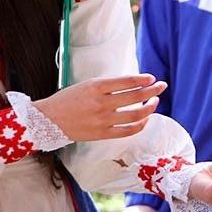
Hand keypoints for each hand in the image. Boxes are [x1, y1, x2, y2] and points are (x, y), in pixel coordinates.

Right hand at [33, 73, 164, 141]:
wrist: (50, 119)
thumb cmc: (69, 99)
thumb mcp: (87, 85)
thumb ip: (108, 85)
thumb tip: (134, 84)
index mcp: (96, 87)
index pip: (127, 82)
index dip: (143, 79)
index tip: (152, 78)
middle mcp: (101, 103)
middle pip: (135, 96)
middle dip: (153, 90)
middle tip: (162, 86)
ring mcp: (103, 120)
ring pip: (135, 114)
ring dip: (150, 107)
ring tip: (155, 101)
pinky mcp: (103, 134)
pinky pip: (128, 131)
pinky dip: (140, 124)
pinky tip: (145, 118)